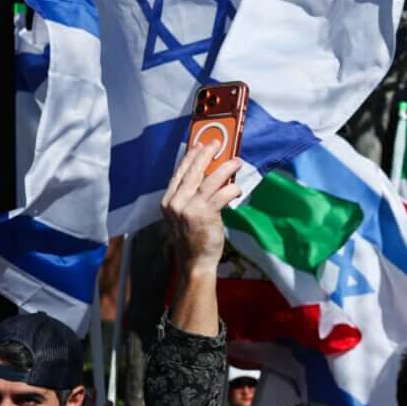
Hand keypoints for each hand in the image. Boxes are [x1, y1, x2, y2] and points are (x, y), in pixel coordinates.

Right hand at [160, 143, 241, 273]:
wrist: (193, 262)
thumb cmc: (190, 239)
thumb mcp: (182, 216)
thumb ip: (188, 198)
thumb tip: (204, 178)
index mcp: (168, 201)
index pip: (179, 173)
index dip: (190, 157)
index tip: (199, 145)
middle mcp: (176, 202)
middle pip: (193, 172)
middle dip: (206, 155)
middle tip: (217, 144)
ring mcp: (189, 207)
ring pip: (209, 180)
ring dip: (225, 168)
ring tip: (236, 161)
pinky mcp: (204, 214)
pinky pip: (221, 195)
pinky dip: (231, 188)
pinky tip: (238, 186)